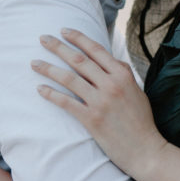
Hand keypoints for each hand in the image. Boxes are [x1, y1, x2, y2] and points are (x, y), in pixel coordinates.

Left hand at [34, 28, 165, 177]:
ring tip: (34, 63)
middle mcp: (111, 84)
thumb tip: (109, 58)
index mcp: (123, 74)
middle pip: (78, 60)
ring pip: (69, 79)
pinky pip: (66, 102)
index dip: (78, 38)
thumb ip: (122, 74)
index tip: (63, 31)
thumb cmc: (141, 121)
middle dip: (58, 47)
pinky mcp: (92, 119)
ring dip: (48, 69)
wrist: (145, 150)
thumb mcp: (136, 90)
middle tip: (42, 39)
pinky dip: (51, 94)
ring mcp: (101, 102)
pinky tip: (40, 88)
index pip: (96, 50)